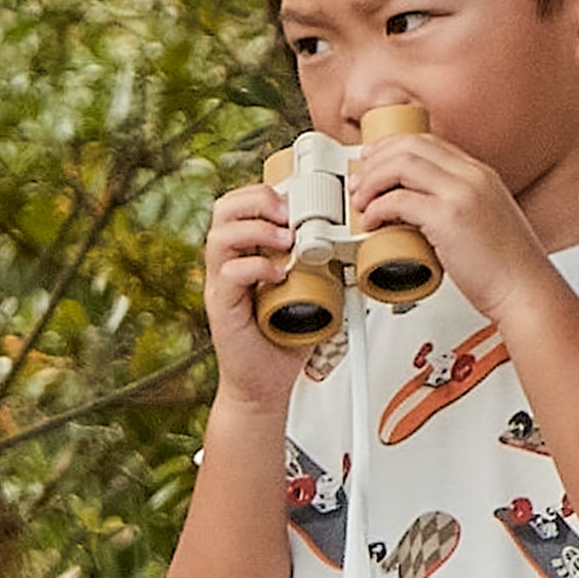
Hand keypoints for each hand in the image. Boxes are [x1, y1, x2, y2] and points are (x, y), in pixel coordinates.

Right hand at [203, 181, 305, 409]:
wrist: (266, 386)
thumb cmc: (285, 340)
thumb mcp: (315, 293)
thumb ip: (326, 267)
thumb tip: (358, 246)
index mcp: (248, 252)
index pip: (244, 203)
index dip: (268, 191)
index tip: (299, 198)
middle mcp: (230, 262)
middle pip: (225, 208)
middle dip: (260, 200)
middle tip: (289, 212)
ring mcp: (222, 284)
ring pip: (220, 236)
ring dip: (257, 229)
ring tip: (287, 241)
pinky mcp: (222, 306)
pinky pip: (228, 274)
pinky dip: (255, 267)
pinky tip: (278, 275)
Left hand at [347, 132, 556, 326]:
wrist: (526, 292)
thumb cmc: (507, 270)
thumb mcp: (484, 222)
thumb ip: (457, 208)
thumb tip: (420, 215)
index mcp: (481, 175)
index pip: (429, 143)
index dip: (393, 148)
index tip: (374, 163)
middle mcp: (472, 177)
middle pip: (410, 146)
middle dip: (375, 160)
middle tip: (358, 182)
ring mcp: (462, 194)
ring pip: (401, 164)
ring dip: (372, 180)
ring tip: (360, 202)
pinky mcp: (449, 218)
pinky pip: (399, 201)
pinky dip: (377, 209)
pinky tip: (372, 224)